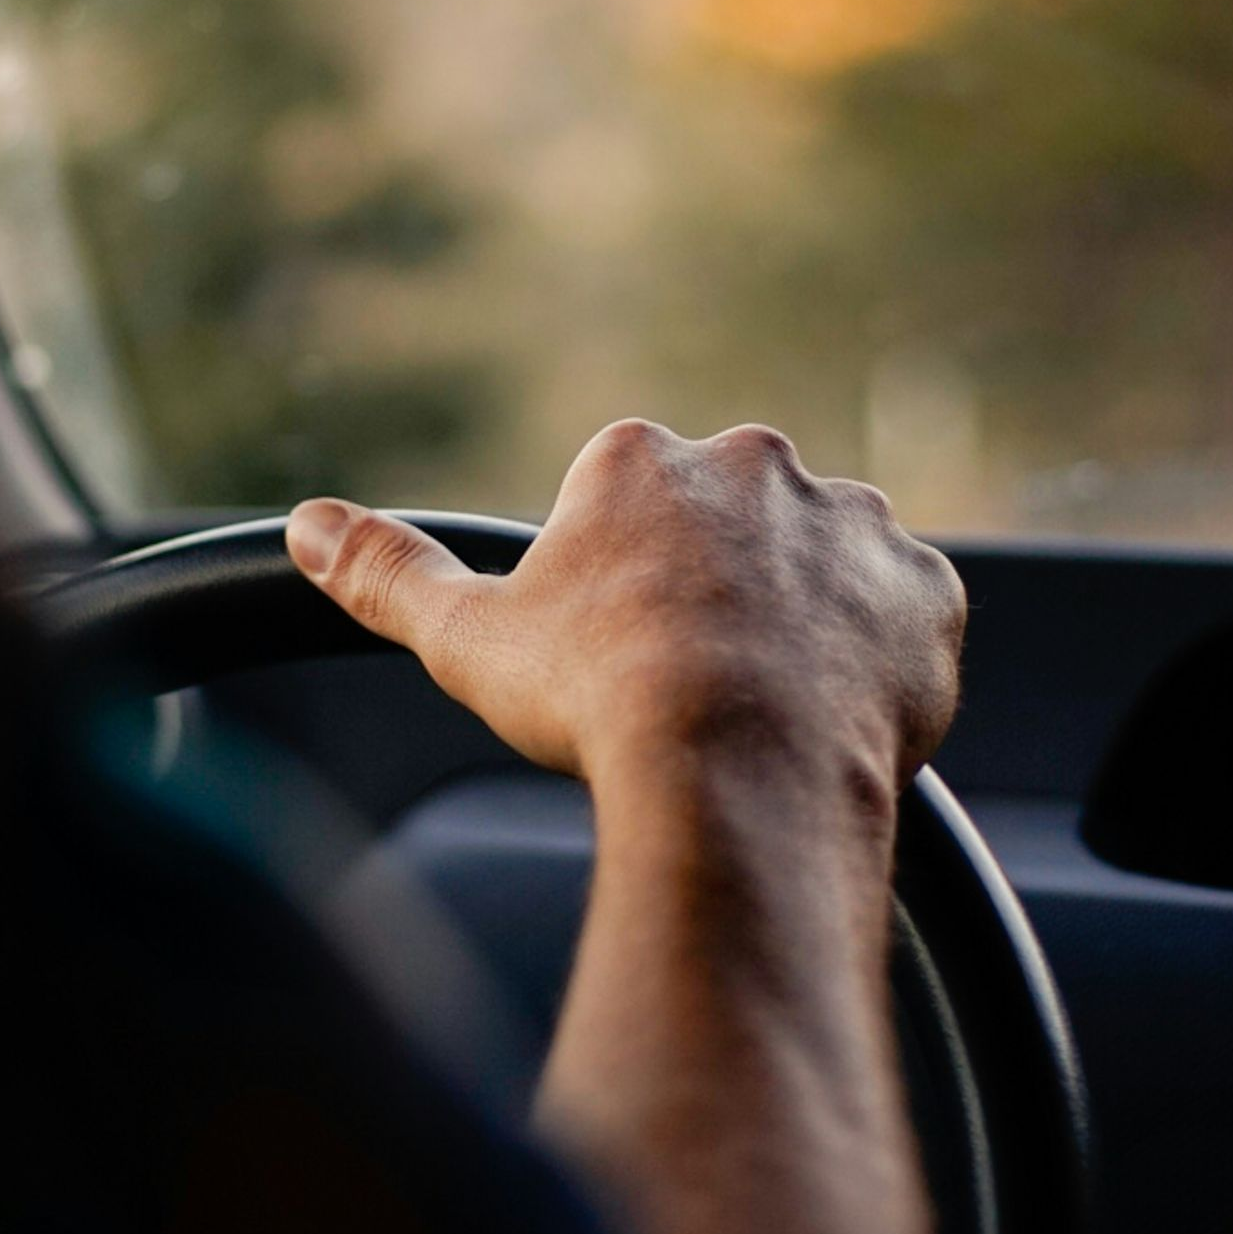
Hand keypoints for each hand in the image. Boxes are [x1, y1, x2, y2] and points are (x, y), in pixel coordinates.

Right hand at [285, 420, 965, 804]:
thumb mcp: (468, 639)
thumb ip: (386, 573)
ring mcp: (855, 524)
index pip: (625, 501)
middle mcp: (759, 466)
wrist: (738, 775)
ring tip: (760, 718)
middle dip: (714, 596)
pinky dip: (876, 663)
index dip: (615, 588)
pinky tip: (831, 721)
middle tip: (688, 691)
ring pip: (821, 569)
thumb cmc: (597, 702)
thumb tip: (305, 525)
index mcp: (645, 458)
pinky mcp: (926, 593)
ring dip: (799, 625)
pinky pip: (904, 619)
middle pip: (729, 529)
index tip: (615, 655)